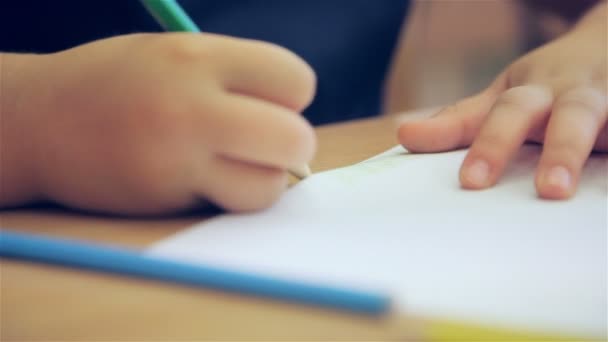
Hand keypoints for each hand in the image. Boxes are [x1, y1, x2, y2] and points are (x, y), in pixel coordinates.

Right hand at [2, 33, 315, 213]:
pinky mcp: (165, 199)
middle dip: (291, 144)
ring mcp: (177, 158)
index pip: (295, 80)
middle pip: (296, 139)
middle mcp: (192, 106)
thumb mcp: (175, 56)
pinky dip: (232, 197)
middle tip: (264, 142)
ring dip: (263, 179)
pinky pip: (232, 206)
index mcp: (198, 56)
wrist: (38, 120)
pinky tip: (201, 179)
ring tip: (229, 164)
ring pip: (271, 185)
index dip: (290, 96)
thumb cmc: (118, 83)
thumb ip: (236, 80)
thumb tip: (293, 122)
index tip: (267, 102)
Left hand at [398, 11, 606, 198]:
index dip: (490, 147)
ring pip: (602, 121)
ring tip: (584, 189)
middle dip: (559, 150)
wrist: (606, 44)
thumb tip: (404, 135)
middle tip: (549, 190)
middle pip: (568, 117)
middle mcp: (571, 95)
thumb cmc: (544, 84)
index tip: (472, 182)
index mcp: (531, 93)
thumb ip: (458, 121)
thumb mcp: (502, 96)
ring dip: (592, 151)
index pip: (505, 116)